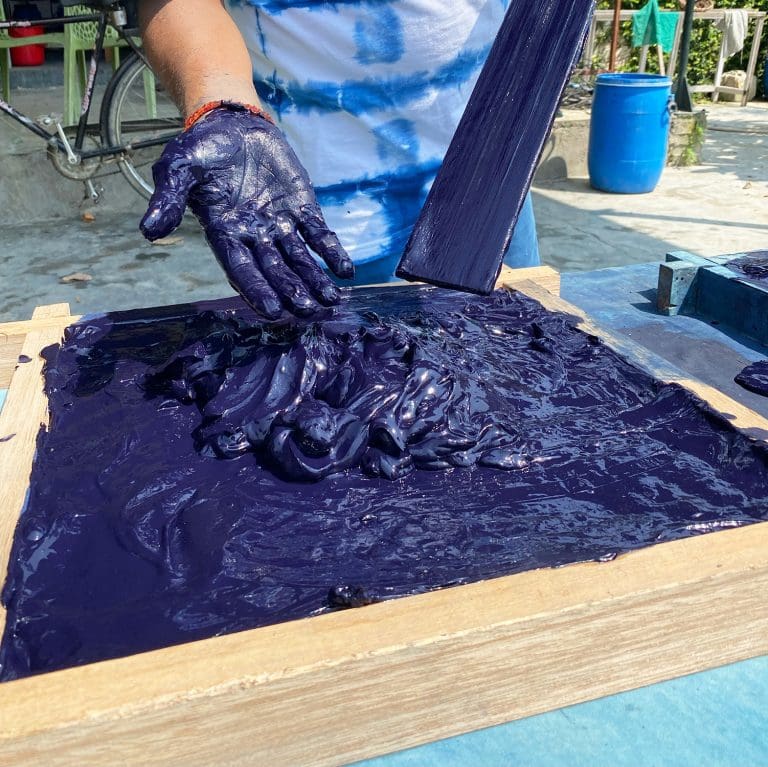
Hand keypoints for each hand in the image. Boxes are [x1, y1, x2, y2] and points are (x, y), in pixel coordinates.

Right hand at [140, 105, 353, 319]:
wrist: (231, 123)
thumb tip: (149, 231)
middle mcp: (254, 236)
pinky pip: (319, 235)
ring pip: (300, 261)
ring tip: (331, 300)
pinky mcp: (302, 209)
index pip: (242, 270)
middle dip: (292, 291)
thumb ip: (168, 198)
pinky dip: (332, 252)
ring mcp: (280, 225)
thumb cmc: (201, 150)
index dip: (258, 290)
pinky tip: (346, 271)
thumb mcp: (179, 167)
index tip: (274, 311)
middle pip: (275, 272)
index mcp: (225, 233)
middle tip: (309, 311)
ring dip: (315, 281)